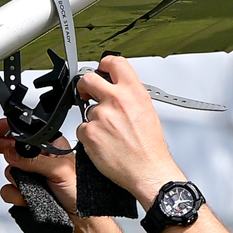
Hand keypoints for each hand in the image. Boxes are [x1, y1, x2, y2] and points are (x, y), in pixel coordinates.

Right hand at [0, 113, 78, 212]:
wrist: (79, 219)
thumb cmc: (79, 192)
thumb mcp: (59, 170)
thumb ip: (34, 161)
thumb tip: (12, 153)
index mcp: (51, 146)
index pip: (26, 132)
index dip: (7, 129)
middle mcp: (39, 158)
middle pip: (10, 147)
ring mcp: (31, 175)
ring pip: (9, 170)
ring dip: (15, 179)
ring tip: (29, 186)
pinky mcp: (25, 191)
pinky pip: (8, 189)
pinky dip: (14, 194)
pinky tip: (25, 198)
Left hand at [72, 57, 180, 213]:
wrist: (147, 169)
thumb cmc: (150, 146)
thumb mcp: (147, 111)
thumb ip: (130, 96)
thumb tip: (118, 89)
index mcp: (134, 92)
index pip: (114, 63)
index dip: (104, 63)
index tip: (100, 68)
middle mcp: (117, 100)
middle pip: (88, 79)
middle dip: (85, 86)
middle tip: (87, 94)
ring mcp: (102, 116)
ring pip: (87, 110)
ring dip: (93, 120)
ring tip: (109, 133)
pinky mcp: (90, 132)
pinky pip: (81, 129)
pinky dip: (89, 136)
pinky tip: (103, 143)